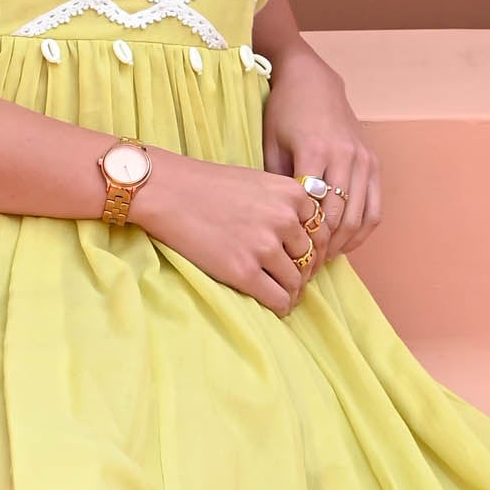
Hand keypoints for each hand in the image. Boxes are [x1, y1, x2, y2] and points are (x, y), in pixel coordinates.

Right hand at [128, 150, 322, 314]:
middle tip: (291, 278)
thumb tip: (302, 238)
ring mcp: (265, 246)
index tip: (302, 258)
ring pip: (297, 281)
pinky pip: (278, 298)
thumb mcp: (259, 183)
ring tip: (282, 293)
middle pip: (311, 257)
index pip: (322, 230)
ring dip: (292, 291)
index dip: (315, 248)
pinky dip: (281, 306)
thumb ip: (284, 205)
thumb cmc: (208, 186)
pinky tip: (275, 306)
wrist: (167, 191)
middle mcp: (285, 219)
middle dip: (303, 270)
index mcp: (292, 194)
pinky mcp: (244, 271)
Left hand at [261, 44, 380, 260]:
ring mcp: (363, 160)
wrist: (313, 80)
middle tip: (305, 269)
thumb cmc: (284, 112)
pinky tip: (345, 244)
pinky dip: (362, 231)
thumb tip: (279, 226)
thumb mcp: (270, 144)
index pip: (314, 208)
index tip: (291, 259)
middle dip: (323, 248)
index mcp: (315, 151)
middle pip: (338, 217)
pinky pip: (375, 207)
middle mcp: (345, 156)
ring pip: (359, 216)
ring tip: (323, 260)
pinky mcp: (373, 163)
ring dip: (342, 243)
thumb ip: (278, 183)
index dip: (305, 239)